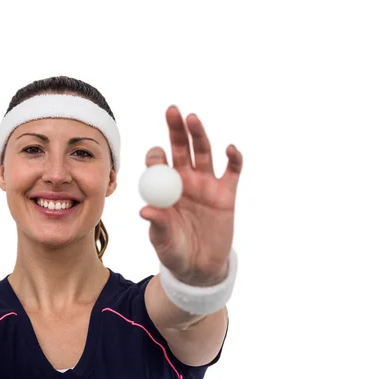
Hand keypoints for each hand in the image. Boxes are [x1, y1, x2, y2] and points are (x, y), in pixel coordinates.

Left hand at [140, 106, 242, 286]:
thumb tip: (145, 209)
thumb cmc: (174, 251)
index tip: (156, 156)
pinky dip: (233, 158)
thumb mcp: (163, 240)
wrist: (199, 268)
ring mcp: (206, 184)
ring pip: (203, 152)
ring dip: (199, 134)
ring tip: (192, 118)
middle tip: (172, 111)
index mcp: (164, 188)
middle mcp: (184, 180)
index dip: (156, 156)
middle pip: (181, 148)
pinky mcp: (227, 193)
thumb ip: (157, 224)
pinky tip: (230, 149)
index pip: (158, 163)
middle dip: (176, 129)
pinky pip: (232, 171)